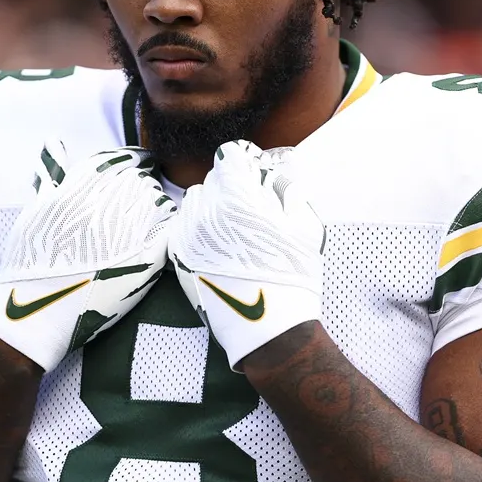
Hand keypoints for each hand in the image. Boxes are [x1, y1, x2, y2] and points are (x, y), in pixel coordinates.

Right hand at [0, 141, 174, 371]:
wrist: (37, 311)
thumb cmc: (31, 261)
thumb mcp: (35, 210)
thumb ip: (51, 173)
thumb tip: (55, 141)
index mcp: (79, 188)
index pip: (121, 160)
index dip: (133, 162)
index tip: (139, 166)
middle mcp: (104, 204)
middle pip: (141, 180)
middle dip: (144, 184)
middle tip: (142, 197)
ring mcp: (126, 232)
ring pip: (158, 201)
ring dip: (156, 206)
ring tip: (146, 218)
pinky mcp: (144, 260)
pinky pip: (168, 230)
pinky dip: (166, 228)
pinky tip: (157, 234)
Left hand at [170, 140, 324, 369]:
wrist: (266, 325)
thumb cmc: (291, 276)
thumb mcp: (303, 226)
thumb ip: (287, 189)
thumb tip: (279, 169)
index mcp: (237, 197)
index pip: (229, 156)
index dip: (244, 161)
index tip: (253, 171)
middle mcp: (206, 211)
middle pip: (213, 178)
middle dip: (231, 184)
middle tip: (250, 206)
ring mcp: (188, 233)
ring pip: (195, 200)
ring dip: (212, 205)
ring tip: (233, 227)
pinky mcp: (178, 254)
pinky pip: (184, 225)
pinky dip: (198, 227)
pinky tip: (218, 245)